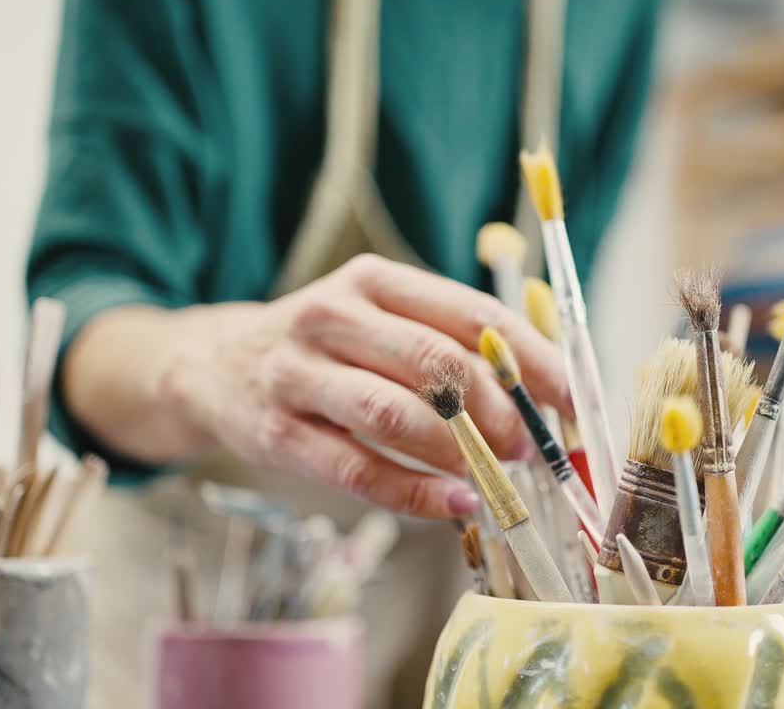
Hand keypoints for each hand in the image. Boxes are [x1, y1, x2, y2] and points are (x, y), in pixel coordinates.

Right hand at [160, 254, 571, 517]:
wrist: (212, 365)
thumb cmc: (325, 347)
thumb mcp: (377, 317)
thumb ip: (448, 341)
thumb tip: (543, 390)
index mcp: (374, 279)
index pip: (470, 315)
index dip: (530, 359)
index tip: (570, 398)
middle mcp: (332, 316)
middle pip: (435, 363)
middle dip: (496, 411)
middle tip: (528, 446)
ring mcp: (297, 373)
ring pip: (393, 414)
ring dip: (458, 452)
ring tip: (495, 474)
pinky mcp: (275, 432)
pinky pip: (356, 468)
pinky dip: (414, 493)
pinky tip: (453, 503)